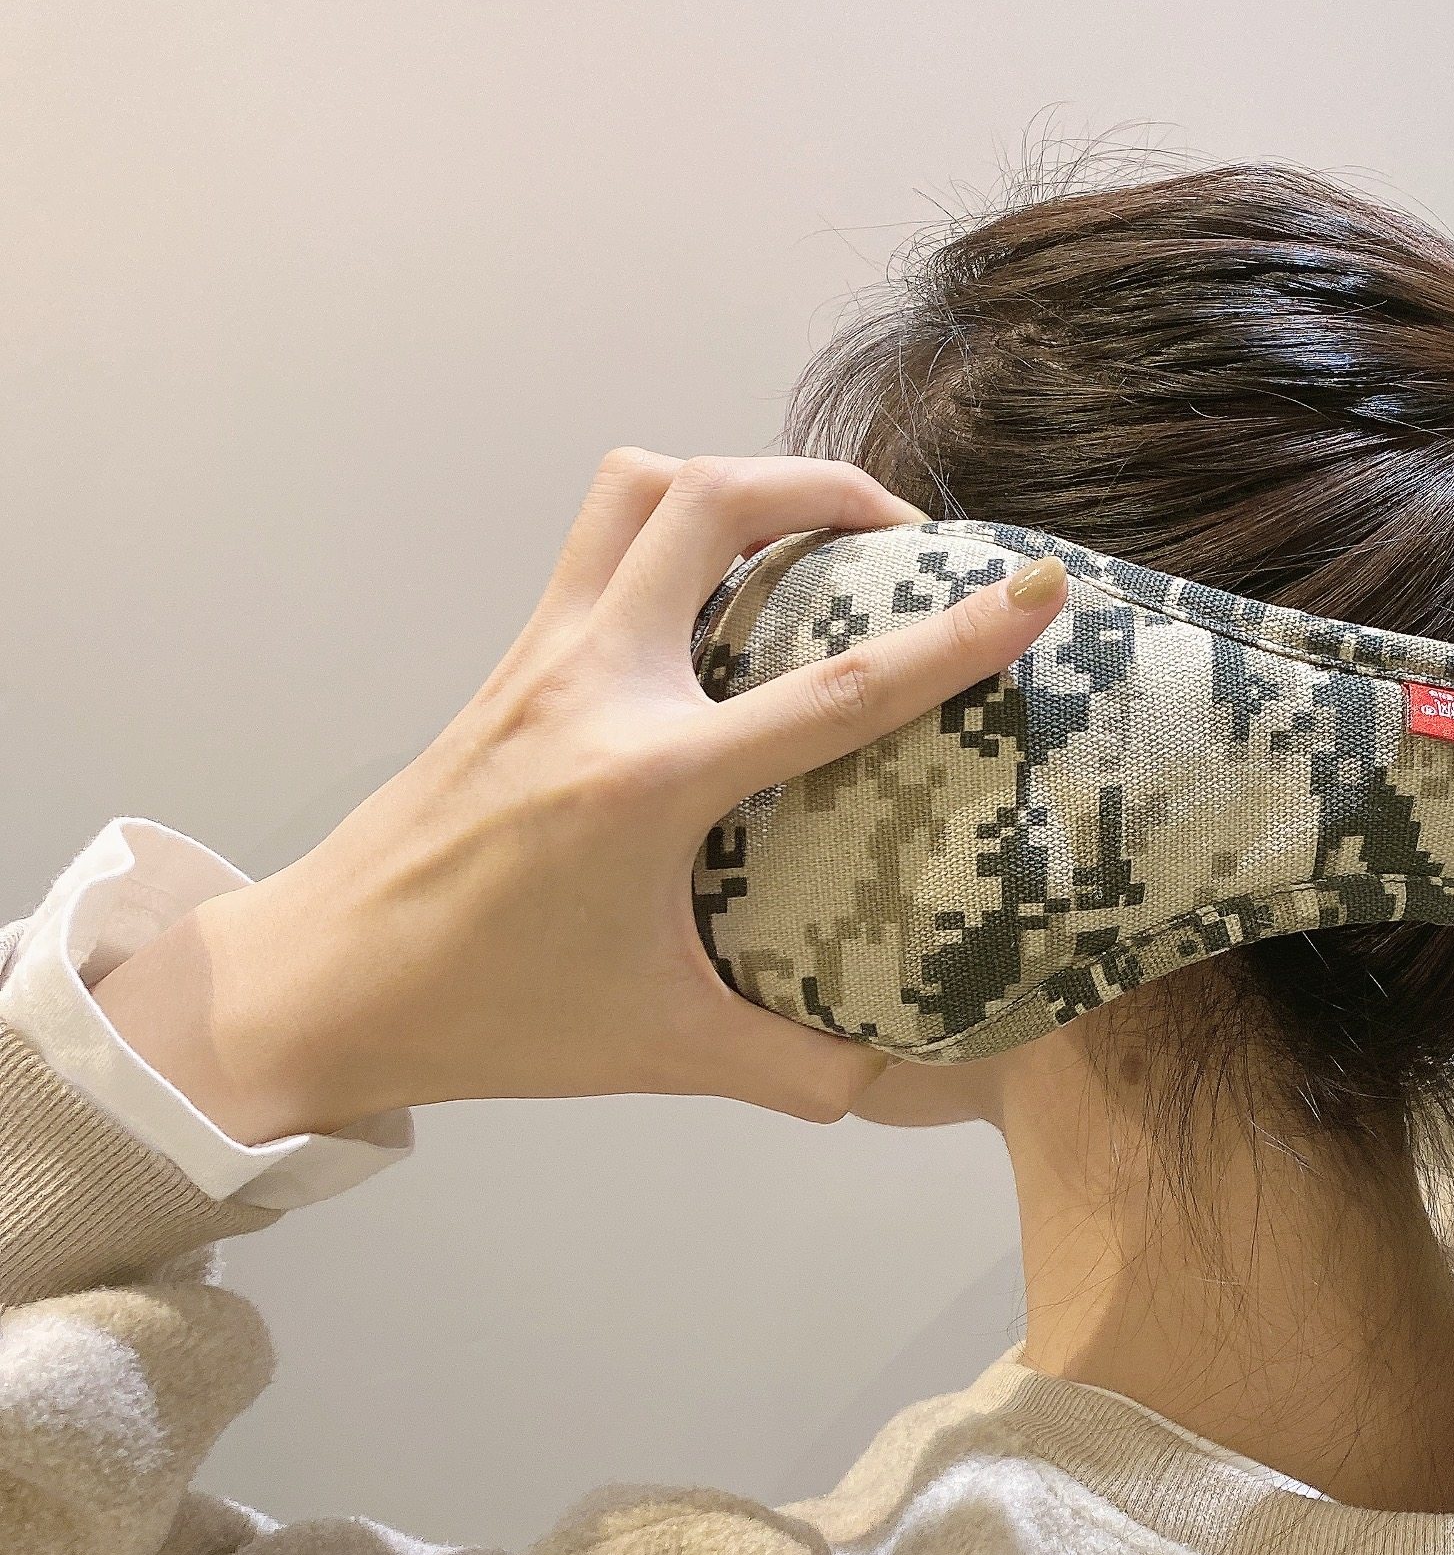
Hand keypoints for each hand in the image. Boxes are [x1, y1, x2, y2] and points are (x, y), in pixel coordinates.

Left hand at [92, 452, 1067, 1139]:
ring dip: (739, 480)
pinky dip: (675, 526)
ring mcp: (541, 659)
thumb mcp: (662, 1051)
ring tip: (810, 531)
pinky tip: (718, 601)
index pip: (836, 692)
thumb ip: (796, 1067)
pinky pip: (600, 542)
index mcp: (646, 783)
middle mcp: (592, 689)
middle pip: (715, 502)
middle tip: (904, 536)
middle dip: (830, 489)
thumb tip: (893, 1074)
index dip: (954, 639)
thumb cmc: (483, 1014)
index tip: (1031, 593)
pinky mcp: (512, 662)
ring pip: (639, 488)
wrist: (321, 982)